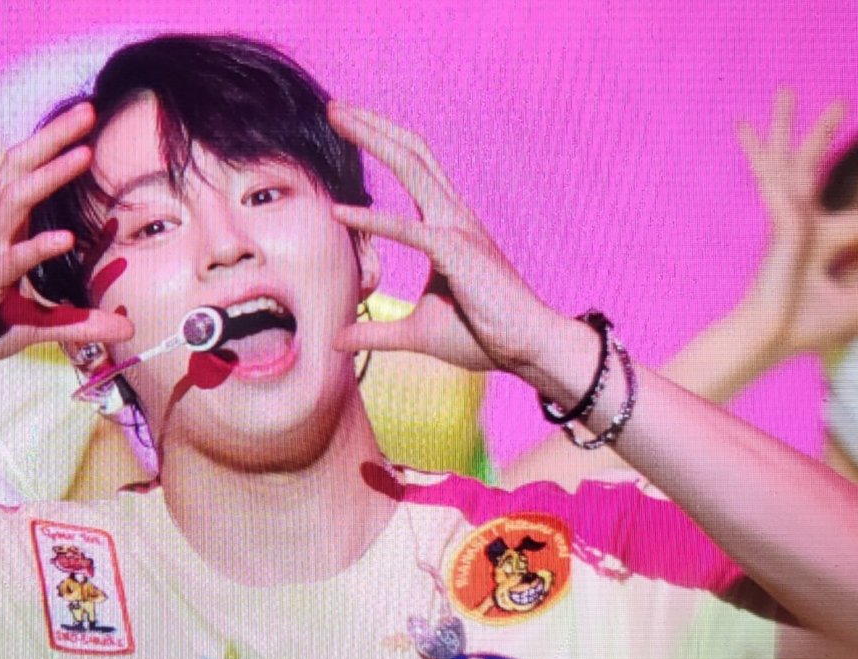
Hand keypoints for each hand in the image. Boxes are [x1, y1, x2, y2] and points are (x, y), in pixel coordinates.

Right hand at [0, 102, 132, 389]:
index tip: (87, 123)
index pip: (25, 176)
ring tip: (85, 154)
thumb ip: (81, 323)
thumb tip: (129, 329)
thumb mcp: (36, 327)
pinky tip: (65, 238)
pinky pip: (11, 260)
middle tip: (88, 109)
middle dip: (53, 138)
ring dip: (50, 175)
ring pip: (15, 202)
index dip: (53, 147)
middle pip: (19, 170)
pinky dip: (38, 247)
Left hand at [328, 101, 562, 374]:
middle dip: (371, 126)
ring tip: (338, 119)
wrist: (529, 348)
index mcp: (447, 224)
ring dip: (372, 140)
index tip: (345, 125)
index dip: (381, 141)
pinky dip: (372, 218)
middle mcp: (454, 215)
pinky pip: (408, 230)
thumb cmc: (482, 336)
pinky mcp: (458, 253)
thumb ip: (374, 333)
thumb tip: (335, 340)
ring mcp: (458, 229)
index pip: (413, 166)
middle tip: (334, 106)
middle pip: (410, 153)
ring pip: (412, 168)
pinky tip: (338, 211)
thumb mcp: (415, 332)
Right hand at [738, 90, 854, 354]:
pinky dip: (767, 157)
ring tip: (785, 90)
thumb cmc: (807, 322)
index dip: (857, 187)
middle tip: (838, 102)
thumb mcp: (855, 289)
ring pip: (790, 162)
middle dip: (819, 135)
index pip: (841, 200)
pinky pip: (789, 184)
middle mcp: (800, 221)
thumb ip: (857, 259)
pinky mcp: (784, 222)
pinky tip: (747, 129)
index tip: (846, 160)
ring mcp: (790, 220)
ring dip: (790, 126)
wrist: (772, 338)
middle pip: (806, 167)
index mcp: (814, 235)